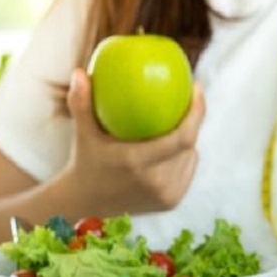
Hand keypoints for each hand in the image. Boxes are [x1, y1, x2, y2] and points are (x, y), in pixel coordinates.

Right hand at [58, 68, 204, 216]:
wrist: (86, 203)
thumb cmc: (85, 161)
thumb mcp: (82, 133)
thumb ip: (80, 103)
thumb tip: (79, 72)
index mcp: (138, 163)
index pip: (182, 138)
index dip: (197, 113)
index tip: (197, 88)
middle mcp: (156, 183)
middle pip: (189, 145)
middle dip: (193, 119)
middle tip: (189, 97)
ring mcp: (166, 196)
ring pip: (190, 157)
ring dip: (189, 138)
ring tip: (182, 117)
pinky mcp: (171, 202)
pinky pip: (186, 171)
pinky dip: (184, 156)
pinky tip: (178, 142)